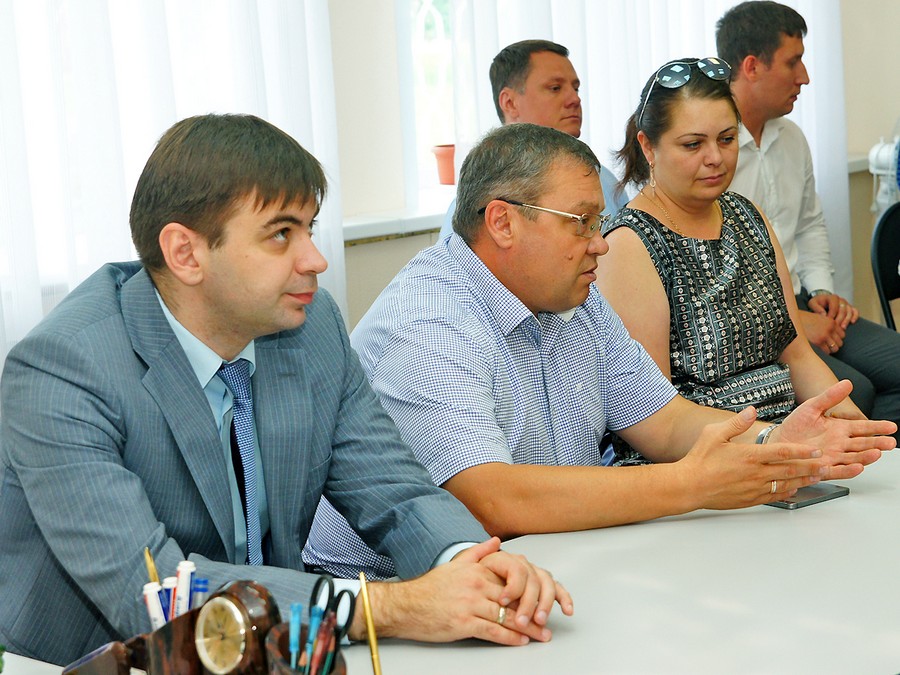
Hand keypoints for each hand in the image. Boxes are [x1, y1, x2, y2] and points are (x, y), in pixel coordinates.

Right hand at [352, 537, 570, 645]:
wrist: (406, 606)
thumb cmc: (430, 588)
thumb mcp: (455, 565)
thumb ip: (478, 552)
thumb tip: (495, 541)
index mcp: (477, 571)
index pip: (511, 581)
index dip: (529, 593)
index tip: (541, 601)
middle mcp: (476, 585)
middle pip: (513, 600)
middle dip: (533, 613)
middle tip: (547, 622)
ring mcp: (470, 604)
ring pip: (506, 616)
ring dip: (527, 628)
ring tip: (541, 635)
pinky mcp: (463, 623)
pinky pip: (492, 630)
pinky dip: (509, 637)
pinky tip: (520, 641)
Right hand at [678, 406, 827, 508]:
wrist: (689, 486)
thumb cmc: (699, 459)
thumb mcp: (714, 434)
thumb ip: (736, 423)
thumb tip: (751, 411)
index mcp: (749, 455)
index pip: (783, 452)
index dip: (802, 451)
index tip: (816, 450)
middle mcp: (756, 473)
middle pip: (790, 470)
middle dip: (810, 467)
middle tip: (826, 465)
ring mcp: (754, 488)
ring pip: (786, 485)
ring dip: (803, 480)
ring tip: (816, 477)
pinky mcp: (750, 499)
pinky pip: (774, 496)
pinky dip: (787, 492)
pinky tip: (793, 490)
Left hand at [774, 380, 896, 478]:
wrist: (778, 441)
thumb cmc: (795, 425)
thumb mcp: (811, 407)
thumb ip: (829, 397)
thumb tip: (847, 383)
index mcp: (839, 429)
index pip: (862, 427)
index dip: (877, 427)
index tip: (891, 427)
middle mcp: (839, 444)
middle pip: (862, 444)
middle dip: (877, 444)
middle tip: (890, 443)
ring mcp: (832, 456)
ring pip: (853, 458)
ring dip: (865, 457)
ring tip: (876, 454)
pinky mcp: (822, 468)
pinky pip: (837, 470)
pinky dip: (847, 470)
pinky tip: (857, 467)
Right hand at [799, 309, 845, 353]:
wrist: (791, 320)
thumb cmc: (803, 319)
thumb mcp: (818, 317)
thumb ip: (826, 324)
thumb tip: (831, 332)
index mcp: (831, 322)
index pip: (842, 334)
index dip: (837, 338)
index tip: (831, 340)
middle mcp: (830, 329)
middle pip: (840, 342)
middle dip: (834, 344)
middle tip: (828, 346)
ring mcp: (824, 336)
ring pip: (835, 348)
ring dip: (830, 349)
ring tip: (825, 349)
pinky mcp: (818, 342)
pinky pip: (827, 351)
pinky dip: (825, 352)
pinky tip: (820, 350)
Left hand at [806, 293, 858, 328]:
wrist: (822, 301)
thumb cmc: (817, 303)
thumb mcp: (813, 303)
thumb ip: (816, 308)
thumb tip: (824, 315)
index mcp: (832, 298)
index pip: (834, 306)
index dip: (832, 314)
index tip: (829, 321)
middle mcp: (841, 300)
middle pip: (843, 309)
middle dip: (840, 319)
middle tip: (836, 327)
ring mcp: (846, 303)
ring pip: (850, 311)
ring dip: (847, 320)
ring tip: (843, 328)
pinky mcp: (849, 307)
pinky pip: (855, 311)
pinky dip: (855, 316)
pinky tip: (852, 322)